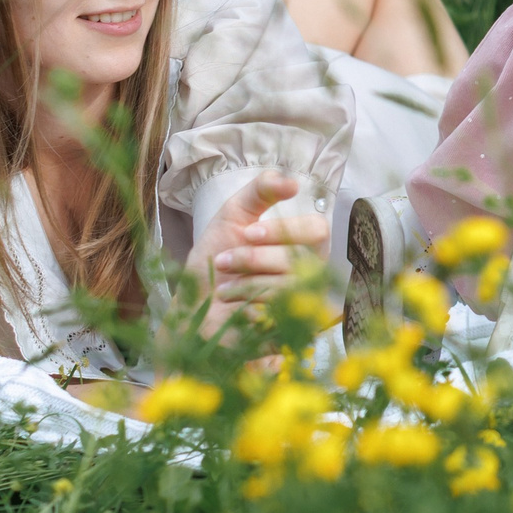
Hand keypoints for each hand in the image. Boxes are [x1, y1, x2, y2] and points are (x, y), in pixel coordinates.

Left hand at [184, 170, 329, 338]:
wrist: (194, 304)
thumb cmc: (217, 257)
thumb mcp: (234, 213)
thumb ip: (262, 191)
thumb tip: (294, 182)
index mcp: (304, 243)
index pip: (317, 229)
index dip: (284, 230)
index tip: (248, 233)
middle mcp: (310, 271)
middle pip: (300, 259)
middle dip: (254, 258)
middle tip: (224, 261)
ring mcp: (303, 302)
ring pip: (286, 287)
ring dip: (245, 284)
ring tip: (224, 289)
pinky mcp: (291, 330)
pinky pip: (277, 316)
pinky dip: (248, 309)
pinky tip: (234, 308)